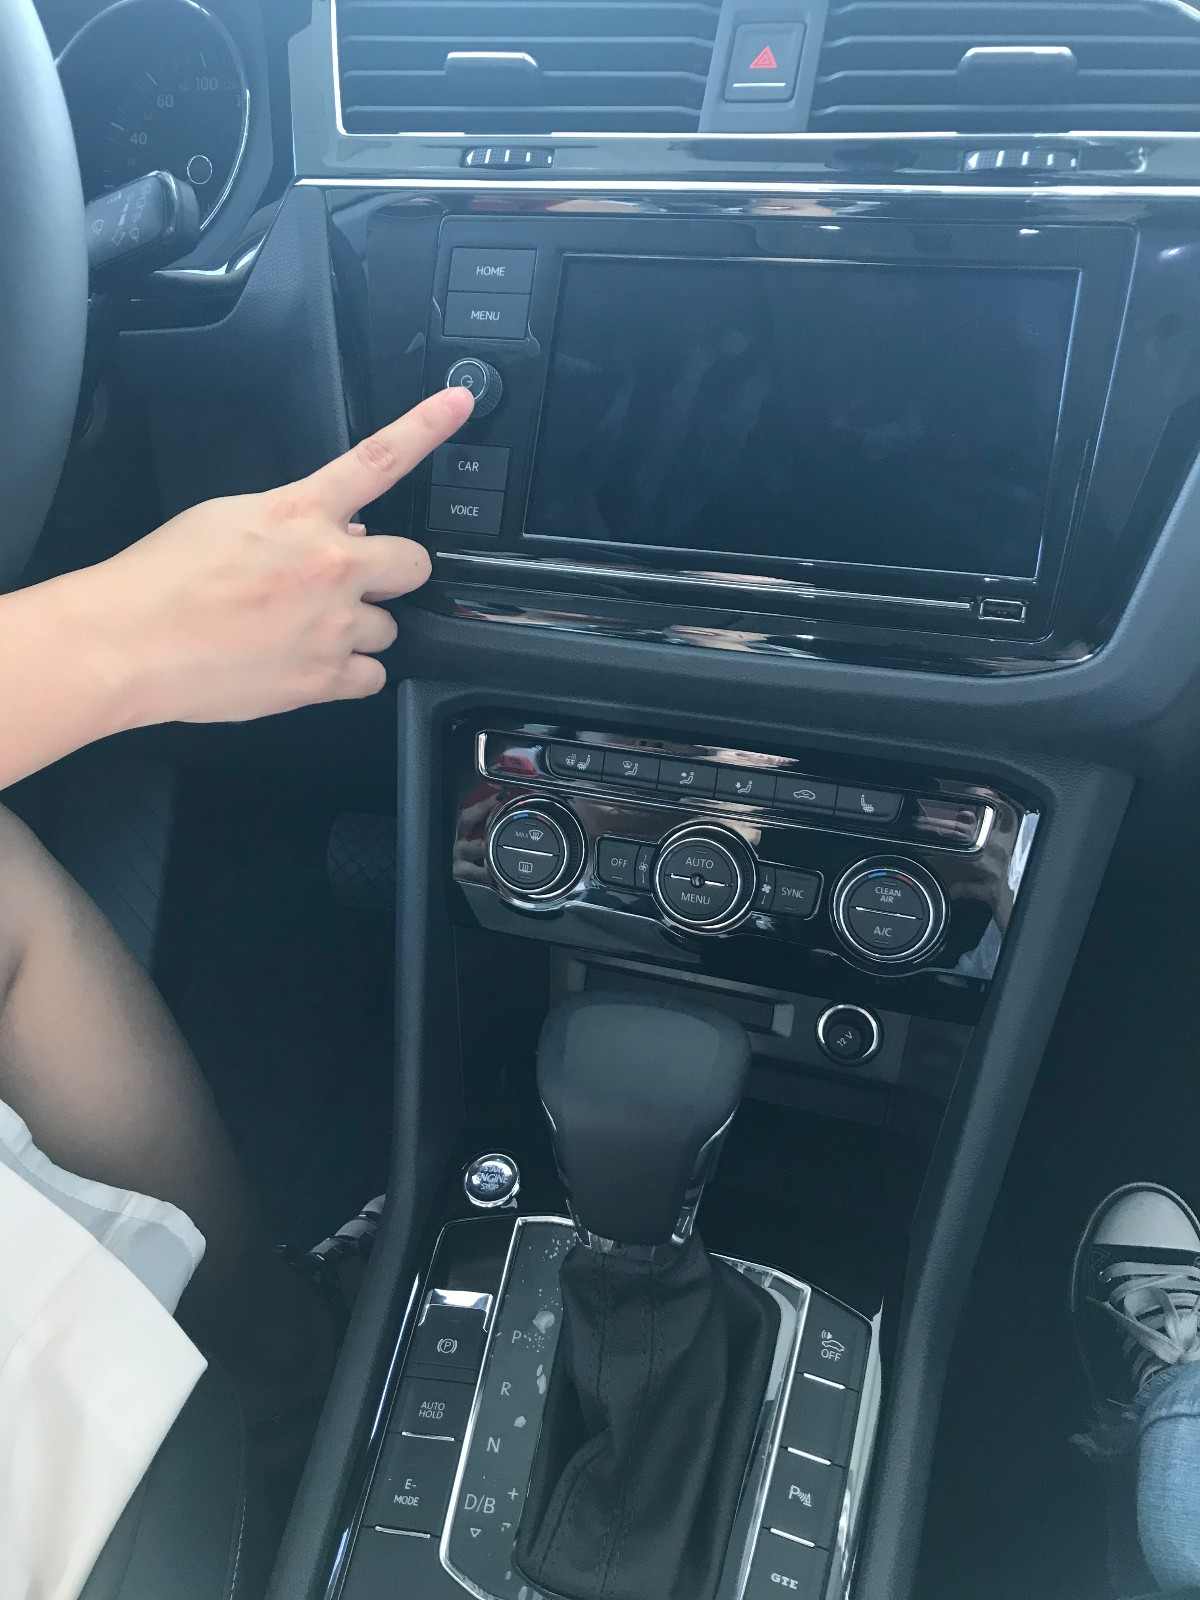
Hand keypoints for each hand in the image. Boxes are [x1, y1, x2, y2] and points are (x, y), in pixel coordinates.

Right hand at [79, 386, 472, 726]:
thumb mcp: (227, 519)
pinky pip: (370, 678)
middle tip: (354, 583)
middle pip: (414, 565)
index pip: (379, 459)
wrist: (127, 643)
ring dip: (361, 629)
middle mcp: (331, 567)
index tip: (460, 402)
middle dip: (390, 573)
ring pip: (389, 629)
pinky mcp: (324, 680)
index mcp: (302, 514)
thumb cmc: (162, 580)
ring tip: (308, 632)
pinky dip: (348, 675)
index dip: (426, 426)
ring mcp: (333, 626)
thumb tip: (346, 533)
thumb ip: (294, 522)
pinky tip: (310, 666)